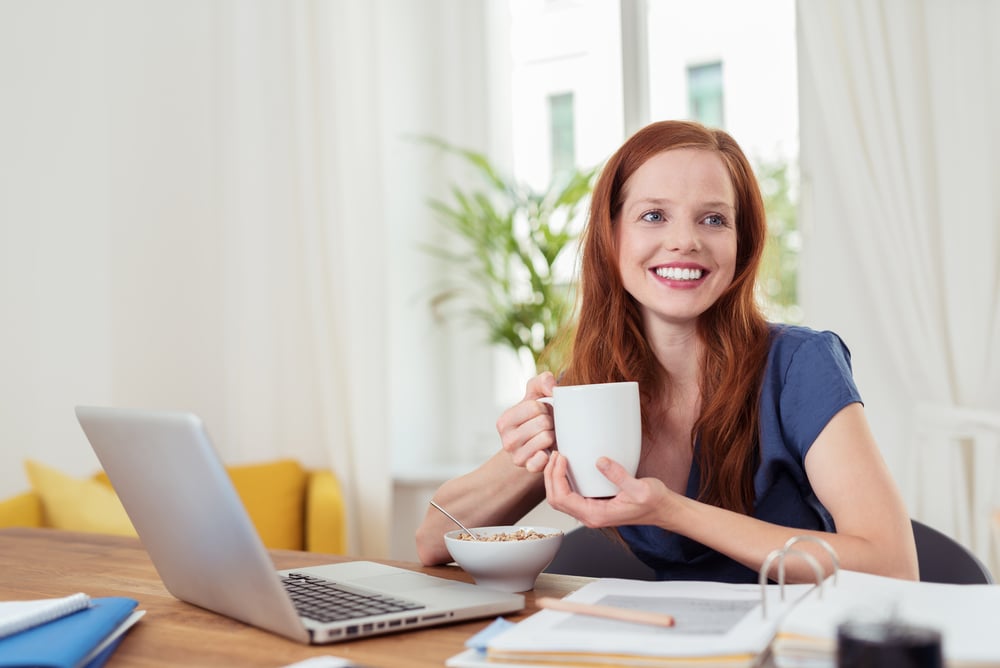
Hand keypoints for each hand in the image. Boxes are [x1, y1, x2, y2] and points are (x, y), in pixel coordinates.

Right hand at [495, 372, 556, 472]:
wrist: (540, 444)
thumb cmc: (538, 416)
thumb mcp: (537, 394)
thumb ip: (543, 381)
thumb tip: (552, 389)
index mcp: (504, 421)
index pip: (534, 407)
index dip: (546, 408)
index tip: (543, 413)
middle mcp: (506, 440)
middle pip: (542, 422)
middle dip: (551, 422)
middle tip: (548, 426)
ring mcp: (516, 457)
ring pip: (546, 438)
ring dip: (553, 436)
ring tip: (549, 436)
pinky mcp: (529, 468)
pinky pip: (545, 459)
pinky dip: (552, 454)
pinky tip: (550, 451)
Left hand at [542, 451, 673, 526]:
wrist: (664, 510)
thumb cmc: (654, 503)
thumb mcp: (640, 488)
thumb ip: (619, 476)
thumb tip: (600, 461)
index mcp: (596, 515)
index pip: (563, 498)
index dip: (556, 476)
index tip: (561, 457)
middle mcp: (589, 516)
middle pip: (555, 500)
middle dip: (550, 476)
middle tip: (555, 454)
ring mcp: (590, 511)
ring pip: (560, 498)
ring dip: (554, 478)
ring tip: (558, 457)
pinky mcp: (594, 504)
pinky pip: (570, 494)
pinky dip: (563, 480)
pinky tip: (567, 466)